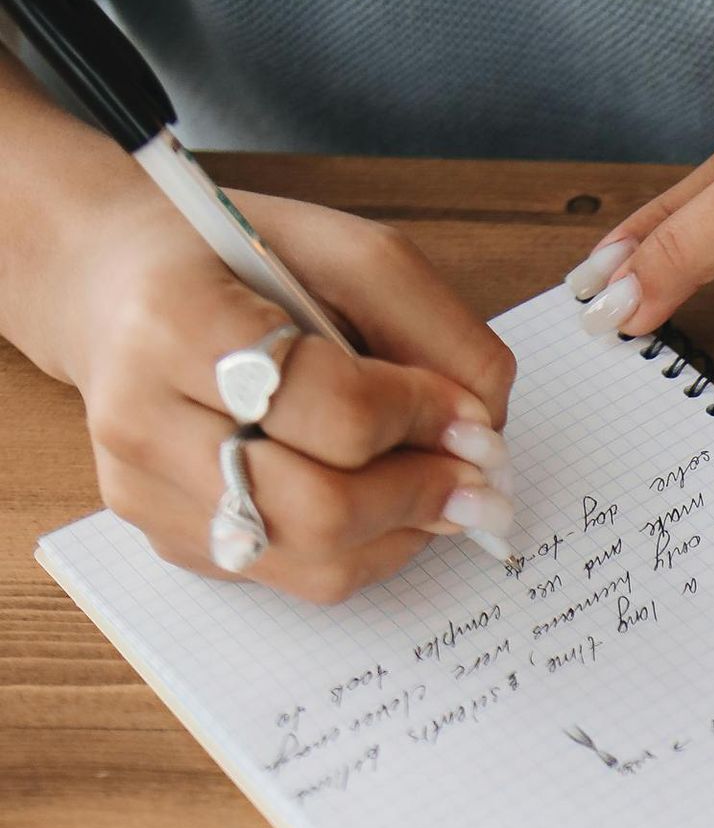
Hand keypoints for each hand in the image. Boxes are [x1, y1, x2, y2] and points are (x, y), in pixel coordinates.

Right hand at [50, 182, 516, 604]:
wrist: (113, 286)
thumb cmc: (237, 261)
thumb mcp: (349, 252)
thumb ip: (435, 331)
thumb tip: (486, 431)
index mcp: (175, 320)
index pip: (331, 408)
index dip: (423, 420)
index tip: (475, 419)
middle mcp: (141, 417)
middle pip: (319, 508)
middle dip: (421, 495)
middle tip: (480, 481)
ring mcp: (146, 492)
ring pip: (311, 561)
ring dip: (403, 533)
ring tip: (445, 494)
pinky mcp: (166, 537)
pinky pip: (293, 575)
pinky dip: (364, 549)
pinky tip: (386, 504)